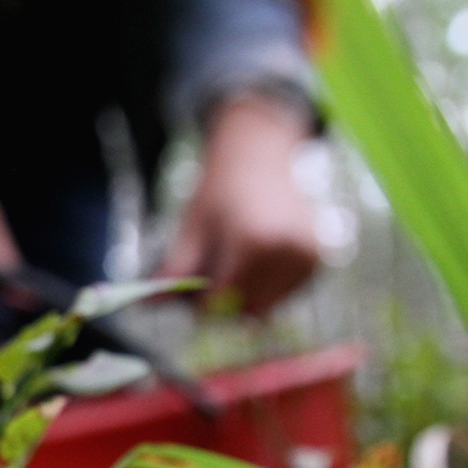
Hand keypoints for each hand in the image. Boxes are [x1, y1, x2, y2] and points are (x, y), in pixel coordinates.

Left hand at [159, 92, 320, 315]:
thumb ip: (176, 268)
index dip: (202, 307)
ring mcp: (308, 255)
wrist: (259, 157)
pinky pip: (286, 295)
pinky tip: (257, 263)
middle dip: (225, 306)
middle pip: (247, 309)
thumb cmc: (221, 191)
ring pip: (268, 307)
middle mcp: (286, 250)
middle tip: (212, 282)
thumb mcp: (193, 227)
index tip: (191, 300)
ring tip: (235, 264)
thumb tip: (149, 305)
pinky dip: (268, 290)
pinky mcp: (318, 259)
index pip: (222, 300)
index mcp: (252, 241)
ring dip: (247, 299)